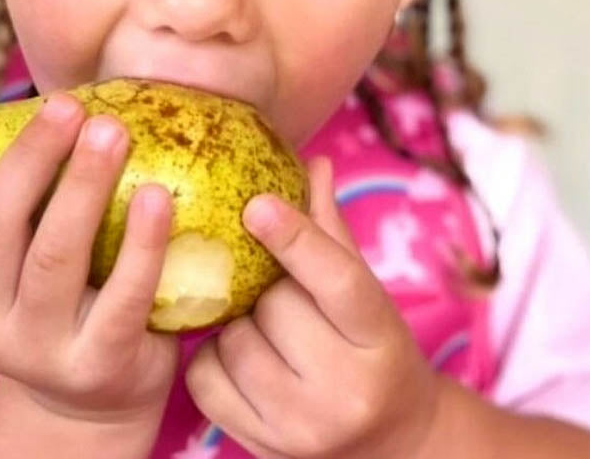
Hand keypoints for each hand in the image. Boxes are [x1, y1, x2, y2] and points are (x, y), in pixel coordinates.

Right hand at [0, 93, 178, 424]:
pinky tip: (157, 197)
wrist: (98, 392)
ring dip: (83, 185)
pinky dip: (142, 242)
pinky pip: (122, 297)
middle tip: (67, 108)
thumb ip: (13, 200)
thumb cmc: (57, 297)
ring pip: (54, 256)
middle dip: (30, 161)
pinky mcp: (98, 363)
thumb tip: (53, 104)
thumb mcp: (12, 261)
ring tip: (111, 132)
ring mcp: (39, 348)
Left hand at [185, 157, 440, 458]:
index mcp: (381, 341)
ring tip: (262, 330)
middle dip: (265, 290)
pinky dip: (210, 358)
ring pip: (232, 342)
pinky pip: (204, 379)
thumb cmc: (372, 352)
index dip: (296, 238)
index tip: (257, 203)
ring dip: (235, 324)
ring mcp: (302, 426)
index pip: (338, 281)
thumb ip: (333, 234)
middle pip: (274, 307)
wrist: (385, 444)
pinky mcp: (260, 445)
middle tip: (274, 292)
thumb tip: (314, 160)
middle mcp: (347, 390)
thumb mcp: (367, 297)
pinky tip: (237, 357)